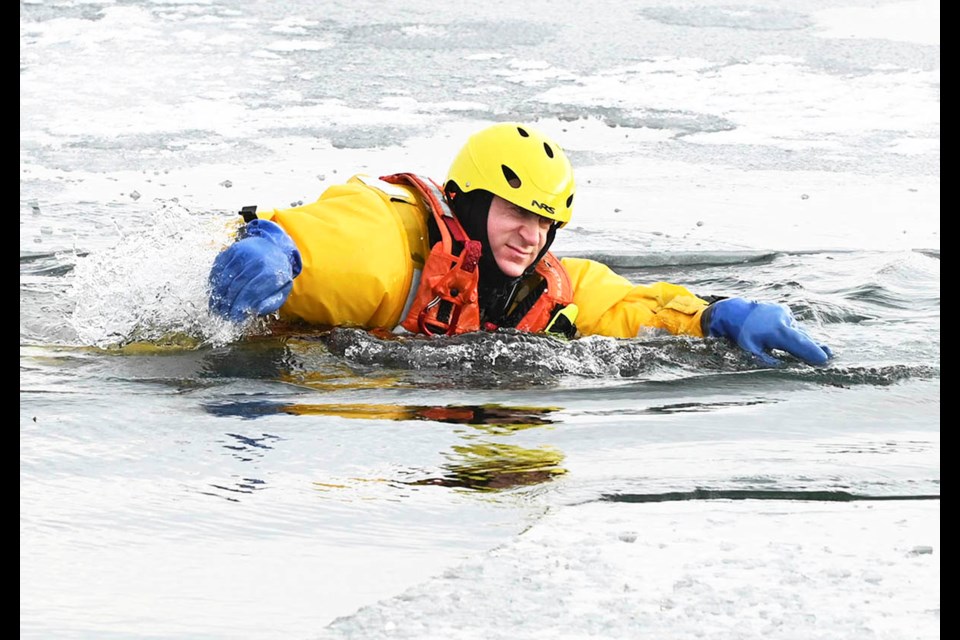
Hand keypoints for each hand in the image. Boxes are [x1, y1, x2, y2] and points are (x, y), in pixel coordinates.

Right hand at [208, 219, 301, 321]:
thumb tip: (251, 312)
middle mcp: (257, 261)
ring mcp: (243, 253)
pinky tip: (215, 294)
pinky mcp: (232, 250)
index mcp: (272, 272)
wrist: (274, 247)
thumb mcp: (281, 290)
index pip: (252, 292)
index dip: (240, 307)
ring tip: (216, 309)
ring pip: (225, 277)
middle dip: (228, 303)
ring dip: (219, 295)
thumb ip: (269, 303)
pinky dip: (215, 282)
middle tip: (222, 316)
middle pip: (236, 285)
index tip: (234, 319)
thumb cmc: (276, 274)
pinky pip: (219, 268)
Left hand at [703, 298, 831, 365]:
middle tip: (829, 355)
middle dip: (815, 347)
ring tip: (822, 350)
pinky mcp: (783, 310)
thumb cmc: (741, 333)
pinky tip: (796, 338)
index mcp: (776, 331)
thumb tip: (782, 367)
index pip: (799, 344)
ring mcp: (784, 313)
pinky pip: (792, 325)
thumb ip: (768, 359)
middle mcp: (783, 320)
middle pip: (803, 337)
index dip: (812, 352)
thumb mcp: (751, 350)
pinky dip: (795, 332)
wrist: (734, 311)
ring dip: (805, 341)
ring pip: (798, 331)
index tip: (825, 358)